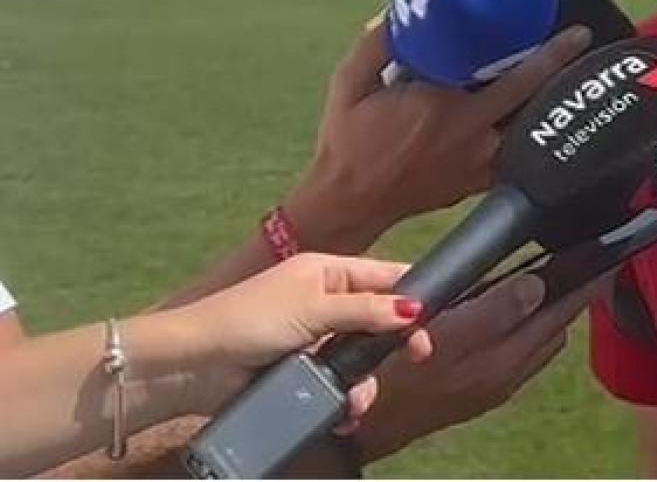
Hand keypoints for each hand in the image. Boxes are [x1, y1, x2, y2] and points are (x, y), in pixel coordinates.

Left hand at [169, 254, 429, 415]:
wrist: (192, 365)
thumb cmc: (250, 321)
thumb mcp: (312, 309)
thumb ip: (365, 311)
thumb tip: (413, 308)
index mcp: (326, 273)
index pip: (383, 276)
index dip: (412, 293)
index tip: (435, 315)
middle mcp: (324, 303)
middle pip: (377, 320)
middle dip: (393, 343)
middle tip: (415, 358)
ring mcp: (312, 340)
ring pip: (359, 359)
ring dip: (364, 381)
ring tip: (355, 402)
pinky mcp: (300, 372)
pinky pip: (337, 383)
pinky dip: (344, 399)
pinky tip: (342, 413)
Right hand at [284, 16, 592, 252]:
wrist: (348, 202)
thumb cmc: (348, 141)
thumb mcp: (350, 84)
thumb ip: (376, 44)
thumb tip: (401, 8)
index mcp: (449, 109)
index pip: (517, 79)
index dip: (551, 55)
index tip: (578, 33)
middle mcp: (474, 138)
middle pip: (536, 102)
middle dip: (562, 72)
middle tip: (581, 45)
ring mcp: (481, 166)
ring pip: (530, 130)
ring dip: (547, 103)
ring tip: (562, 75)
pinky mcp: (479, 184)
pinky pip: (516, 155)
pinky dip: (529, 133)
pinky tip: (534, 114)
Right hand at [350, 268, 608, 463]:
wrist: (365, 426)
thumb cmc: (392, 376)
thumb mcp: (441, 336)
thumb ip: (493, 310)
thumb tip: (537, 285)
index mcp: (501, 360)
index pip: (559, 314)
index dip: (582, 283)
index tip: (603, 257)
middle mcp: (506, 376)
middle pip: (557, 327)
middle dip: (575, 295)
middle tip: (589, 262)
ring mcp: (494, 385)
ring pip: (541, 341)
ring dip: (554, 311)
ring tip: (560, 280)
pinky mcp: (480, 390)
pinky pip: (522, 354)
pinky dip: (531, 329)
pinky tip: (519, 312)